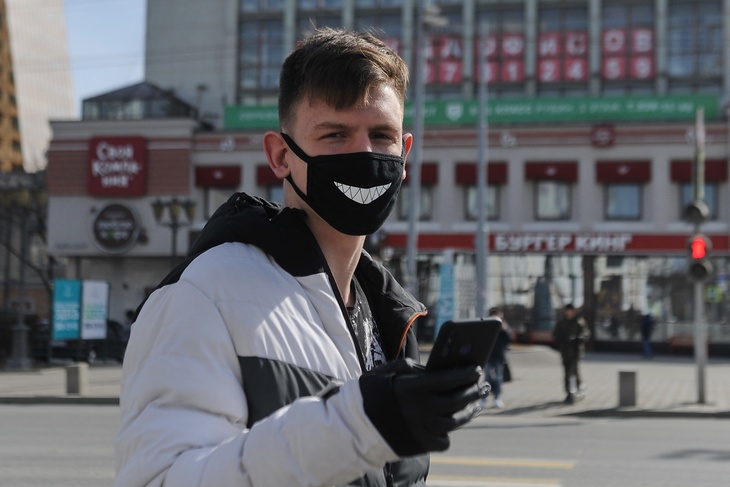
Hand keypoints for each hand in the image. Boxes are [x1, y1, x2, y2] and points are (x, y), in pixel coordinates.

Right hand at [360, 358, 488, 456]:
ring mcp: (422, 429)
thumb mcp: (384, 372)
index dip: (465, 374)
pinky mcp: (421, 445)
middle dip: (473, 391)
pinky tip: (454, 421)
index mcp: (412, 388)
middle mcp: (420, 409)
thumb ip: (409, 366)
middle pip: (456, 400)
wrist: (352, 428)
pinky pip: (444, 439)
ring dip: (468, 411)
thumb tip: (432, 369)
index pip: (448, 379)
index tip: (477, 369)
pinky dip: (449, 430)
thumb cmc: (369, 395)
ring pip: (455, 421)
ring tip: (475, 403)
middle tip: (482, 385)